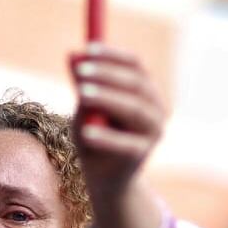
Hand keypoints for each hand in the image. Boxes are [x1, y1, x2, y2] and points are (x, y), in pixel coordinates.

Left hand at [68, 45, 166, 227]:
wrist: (104, 179)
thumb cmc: (95, 135)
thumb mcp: (85, 106)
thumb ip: (82, 83)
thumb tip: (71, 53)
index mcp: (146, 90)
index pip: (135, 64)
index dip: (112, 55)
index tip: (87, 49)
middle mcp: (156, 108)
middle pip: (136, 83)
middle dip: (107, 74)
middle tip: (80, 71)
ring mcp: (153, 132)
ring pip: (134, 109)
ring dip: (107, 98)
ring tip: (81, 94)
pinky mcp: (142, 155)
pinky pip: (125, 143)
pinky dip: (106, 137)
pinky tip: (86, 133)